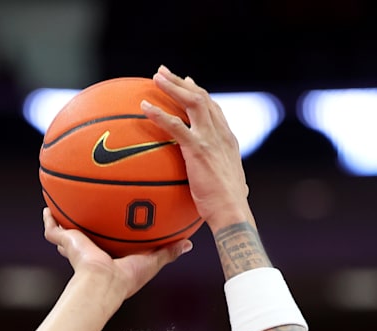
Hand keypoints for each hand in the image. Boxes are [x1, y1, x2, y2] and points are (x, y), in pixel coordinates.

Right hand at [43, 208, 191, 299]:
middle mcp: (91, 252)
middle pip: (86, 237)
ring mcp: (76, 247)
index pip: (109, 243)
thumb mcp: (152, 261)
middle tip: (88, 211)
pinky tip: (47, 207)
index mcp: (109, 256)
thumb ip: (168, 251)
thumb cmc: (127, 277)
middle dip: (86, 226)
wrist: (103, 281)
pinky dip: (49, 219)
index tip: (115, 222)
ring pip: (66, 233)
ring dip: (64, 221)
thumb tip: (189, 243)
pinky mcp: (66, 242)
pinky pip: (52, 229)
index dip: (111, 233)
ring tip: (62, 205)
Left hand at [142, 65, 253, 232]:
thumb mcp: (227, 186)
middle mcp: (221, 134)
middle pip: (202, 98)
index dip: (199, 94)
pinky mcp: (198, 149)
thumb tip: (216, 187)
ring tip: (155, 77)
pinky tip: (144, 108)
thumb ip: (218, 178)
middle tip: (164, 72)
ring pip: (192, 102)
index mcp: (227, 140)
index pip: (213, 109)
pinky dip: (159, 114)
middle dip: (182, 82)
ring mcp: (210, 139)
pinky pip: (175, 126)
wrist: (232, 212)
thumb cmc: (227, 206)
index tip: (187, 83)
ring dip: (172, 87)